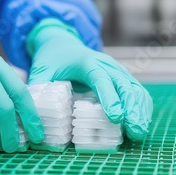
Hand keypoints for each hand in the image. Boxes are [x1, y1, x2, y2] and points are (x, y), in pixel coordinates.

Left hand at [27, 18, 152, 140]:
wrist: (62, 42)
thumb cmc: (51, 58)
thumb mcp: (40, 70)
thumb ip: (38, 88)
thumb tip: (33, 113)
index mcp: (85, 62)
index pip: (100, 79)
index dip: (109, 98)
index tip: (115, 117)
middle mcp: (105, 64)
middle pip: (124, 84)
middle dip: (131, 108)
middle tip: (135, 130)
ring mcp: (115, 69)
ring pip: (134, 87)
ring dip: (140, 109)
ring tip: (140, 132)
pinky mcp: (121, 77)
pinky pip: (135, 90)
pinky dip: (141, 106)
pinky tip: (142, 122)